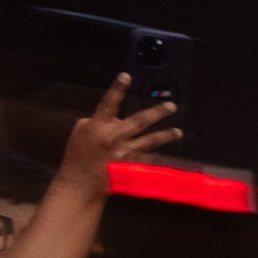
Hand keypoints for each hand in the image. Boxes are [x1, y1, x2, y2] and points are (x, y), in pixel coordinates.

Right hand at [55, 75, 182, 192]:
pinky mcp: (131, 167)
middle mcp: (113, 138)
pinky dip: (160, 156)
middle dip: (156, 113)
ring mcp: (124, 153)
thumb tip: (114, 116)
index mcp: (98, 126)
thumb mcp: (81, 131)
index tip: (126, 76)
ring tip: (178, 132)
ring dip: (165, 136)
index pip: (109, 103)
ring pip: (149, 141)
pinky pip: (149, 159)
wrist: (81, 182)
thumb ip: (98, 121)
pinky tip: (171, 156)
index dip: (117, 88)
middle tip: (171, 106)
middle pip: (139, 121)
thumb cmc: (79, 155)